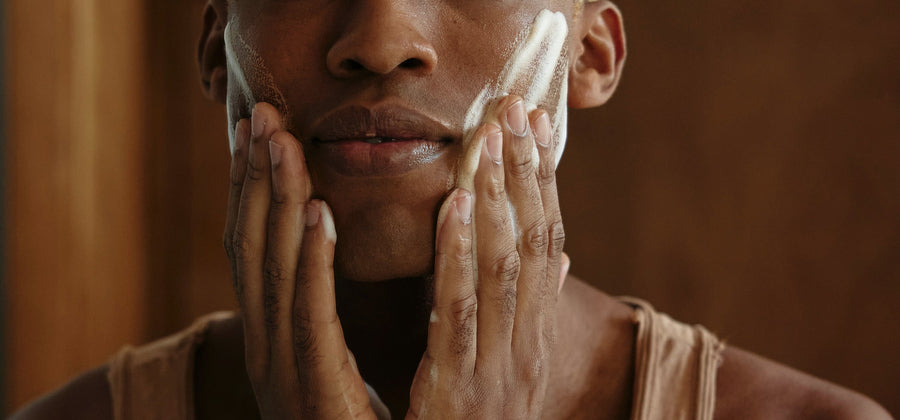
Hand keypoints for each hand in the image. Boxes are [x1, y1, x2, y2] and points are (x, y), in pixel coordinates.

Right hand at [223, 103, 387, 418]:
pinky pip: (310, 315)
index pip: (257, 249)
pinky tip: (317, 214)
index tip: (262, 133)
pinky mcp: (314, 389)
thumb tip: (338, 255)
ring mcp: (282, 370)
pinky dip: (310, 261)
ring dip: (275, 202)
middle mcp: (267, 347)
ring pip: (273, 271)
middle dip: (254, 180)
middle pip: (253, 248)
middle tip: (259, 114)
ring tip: (281, 143)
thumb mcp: (340, 362)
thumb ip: (331, 313)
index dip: (255, 189)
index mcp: (274, 336)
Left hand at [407, 96, 568, 418]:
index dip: (542, 185)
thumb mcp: (510, 374)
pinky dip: (457, 254)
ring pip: (505, 268)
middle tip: (514, 110)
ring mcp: (497, 369)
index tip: (534, 129)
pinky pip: (458, 311)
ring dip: (497, 198)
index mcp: (535, 341)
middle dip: (524, 175)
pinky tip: (452, 205)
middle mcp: (527, 349)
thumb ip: (529, 317)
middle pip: (533, 246)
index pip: (547, 247)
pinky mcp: (454, 389)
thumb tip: (558, 263)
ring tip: (487, 140)